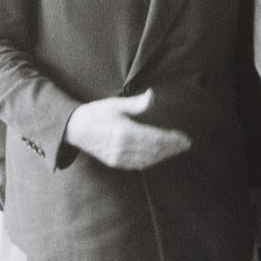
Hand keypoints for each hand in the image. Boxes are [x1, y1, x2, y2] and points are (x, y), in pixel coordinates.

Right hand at [65, 91, 190, 170]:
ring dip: (164, 155)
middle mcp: (122, 147)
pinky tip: (160, 156)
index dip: (172, 139)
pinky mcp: (115, 163)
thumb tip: (153, 95)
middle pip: (154, 150)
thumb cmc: (96, 113)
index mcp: (124, 132)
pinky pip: (138, 165)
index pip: (155, 138)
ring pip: (148, 160)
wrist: (74, 129)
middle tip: (186, 144)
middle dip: (172, 148)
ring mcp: (118, 157)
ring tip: (177, 149)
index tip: (184, 137)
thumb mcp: (115, 104)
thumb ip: (136, 103)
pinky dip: (152, 161)